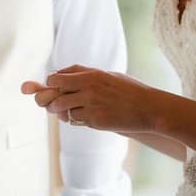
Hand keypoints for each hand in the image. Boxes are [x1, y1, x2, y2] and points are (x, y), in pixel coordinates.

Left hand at [21, 65, 155, 133]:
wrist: (149, 108)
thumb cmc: (127, 89)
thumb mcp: (106, 74)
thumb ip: (82, 73)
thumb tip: (57, 74)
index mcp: (91, 75)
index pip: (55, 77)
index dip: (50, 83)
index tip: (53, 86)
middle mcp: (88, 89)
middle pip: (52, 94)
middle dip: (45, 98)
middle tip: (48, 101)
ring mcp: (91, 106)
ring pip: (60, 109)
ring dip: (56, 111)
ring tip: (61, 110)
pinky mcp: (95, 122)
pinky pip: (74, 120)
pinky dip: (72, 118)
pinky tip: (79, 116)